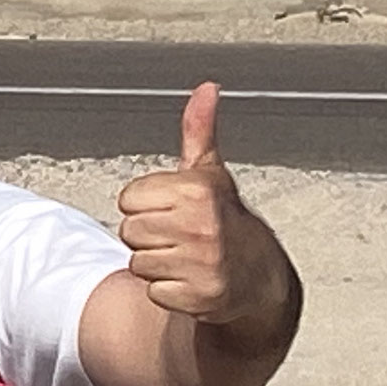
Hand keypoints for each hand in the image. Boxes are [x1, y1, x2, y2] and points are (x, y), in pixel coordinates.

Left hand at [117, 83, 286, 324]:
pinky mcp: (198, 297)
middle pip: (128, 231)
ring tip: (185, 257)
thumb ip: (198, 131)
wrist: (259, 276)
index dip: (145, 204)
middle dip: (149, 235)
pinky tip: (190, 280)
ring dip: (156, 264)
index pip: (127, 198)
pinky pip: (152, 292)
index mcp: (197, 190)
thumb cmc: (225, 220)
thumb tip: (206, 88)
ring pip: (137, 263)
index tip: (174, 208)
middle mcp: (201, 225)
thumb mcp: (211, 172)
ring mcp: (201, 263)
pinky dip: (167, 291)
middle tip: (180, 235)